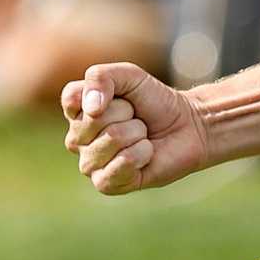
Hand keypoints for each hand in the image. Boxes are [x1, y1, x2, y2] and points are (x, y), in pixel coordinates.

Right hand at [61, 62, 209, 193]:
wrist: (186, 125)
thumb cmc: (154, 100)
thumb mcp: (128, 75)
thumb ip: (100, 77)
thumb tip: (91, 110)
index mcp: (76, 111)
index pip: (72, 98)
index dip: (103, 92)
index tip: (122, 95)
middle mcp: (77, 139)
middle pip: (93, 120)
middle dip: (126, 113)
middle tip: (136, 117)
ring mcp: (90, 164)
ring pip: (111, 140)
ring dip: (137, 133)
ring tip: (142, 135)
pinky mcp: (106, 184)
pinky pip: (121, 165)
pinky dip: (142, 154)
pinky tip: (145, 154)